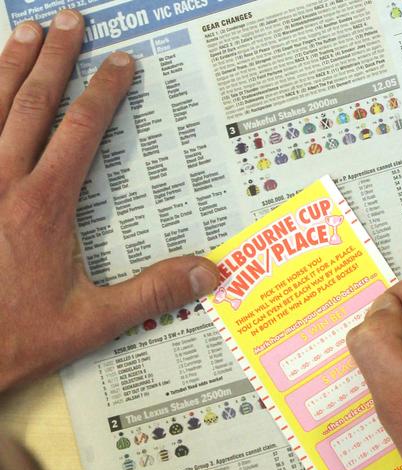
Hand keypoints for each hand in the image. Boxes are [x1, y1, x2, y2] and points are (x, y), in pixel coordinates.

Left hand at [0, 11, 218, 390]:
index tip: (120, 62)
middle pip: (31, 103)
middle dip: (54, 58)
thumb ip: (153, 292)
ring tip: (27, 30)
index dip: (102, 92)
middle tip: (71, 20)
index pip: (79, 131)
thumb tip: (210, 272)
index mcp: (43, 204)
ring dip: (9, 64)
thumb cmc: (17, 335)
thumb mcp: (93, 321)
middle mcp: (2, 182)